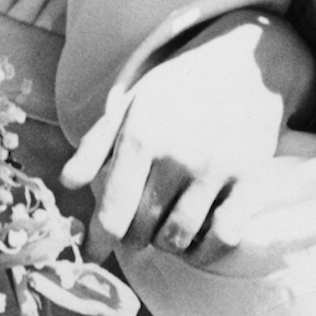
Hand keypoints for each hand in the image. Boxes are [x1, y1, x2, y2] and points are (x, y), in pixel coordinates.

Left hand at [60, 10, 315, 265]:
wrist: (244, 62)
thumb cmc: (180, 88)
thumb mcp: (133, 104)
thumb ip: (96, 144)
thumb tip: (66, 184)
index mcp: (141, 136)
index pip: (112, 212)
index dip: (98, 241)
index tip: (93, 253)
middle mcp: (177, 155)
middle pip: (142, 230)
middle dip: (133, 237)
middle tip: (137, 226)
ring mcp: (215, 169)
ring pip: (179, 238)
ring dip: (167, 243)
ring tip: (165, 227)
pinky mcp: (249, 179)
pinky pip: (223, 237)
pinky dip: (207, 251)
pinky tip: (198, 238)